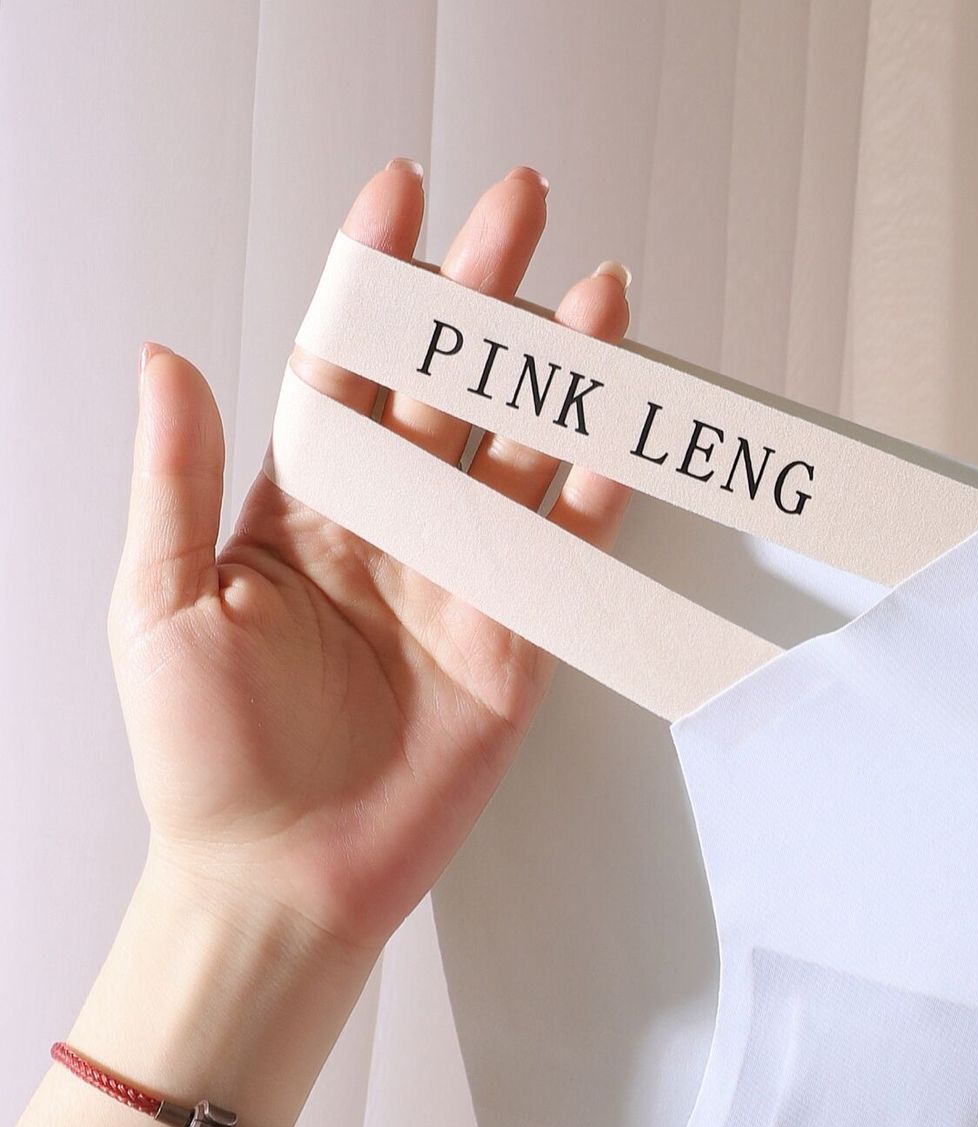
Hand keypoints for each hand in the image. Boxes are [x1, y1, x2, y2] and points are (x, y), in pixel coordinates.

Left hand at [108, 160, 632, 966]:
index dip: (374, 284)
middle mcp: (387, 533)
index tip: (402, 200)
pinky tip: (621, 435)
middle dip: (485, 299)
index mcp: (298, 510)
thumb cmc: (205, 762)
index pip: (344, 369)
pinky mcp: (514, 649)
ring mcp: (458, 586)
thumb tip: (166, 359)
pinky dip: (598, 497)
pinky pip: (563, 557)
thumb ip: (177, 479)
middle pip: (446, 390)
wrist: (281, 878)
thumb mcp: (158, 603)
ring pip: (520, 457)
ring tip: (599, 302)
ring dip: (559, 380)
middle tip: (523, 211)